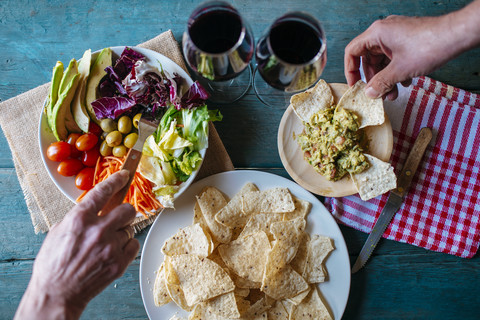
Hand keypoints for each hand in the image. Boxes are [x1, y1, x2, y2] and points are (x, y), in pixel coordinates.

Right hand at [15, 170, 138, 319]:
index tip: (125, 174)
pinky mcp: (119, 263)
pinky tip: (114, 251)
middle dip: (123, 212)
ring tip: (107, 242)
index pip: (104, 191)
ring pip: (130, 229)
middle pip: (127, 209)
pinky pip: (134, 245)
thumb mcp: (59, 231)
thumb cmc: (54, 263)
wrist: (58, 292)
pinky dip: (127, 246)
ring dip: (122, 232)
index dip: (117, 180)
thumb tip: (96, 208)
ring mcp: (110, 247)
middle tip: (116, 218)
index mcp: (80, 218)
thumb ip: (80, 217)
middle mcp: (98, 230)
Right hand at [344, 10, 476, 99]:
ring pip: (383, 60)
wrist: (457, 35)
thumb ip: (380, 83)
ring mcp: (396, 35)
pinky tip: (405, 83)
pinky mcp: (407, 39)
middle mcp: (384, 32)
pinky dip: (396, 71)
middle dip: (373, 79)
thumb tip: (369, 93)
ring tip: (393, 94)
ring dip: (386, 78)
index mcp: (377, 33)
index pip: (353, 52)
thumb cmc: (429, 45)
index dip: (350, 70)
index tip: (354, 85)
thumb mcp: (400, 70)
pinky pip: (394, 57)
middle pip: (368, 58)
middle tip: (377, 95)